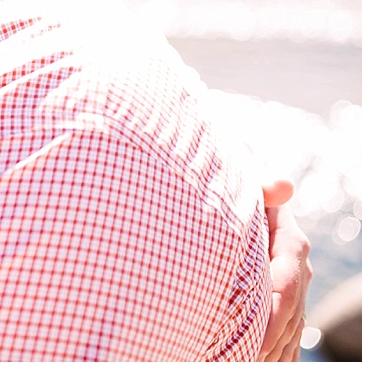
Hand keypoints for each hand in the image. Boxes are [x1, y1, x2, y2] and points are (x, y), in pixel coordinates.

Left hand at [258, 180, 311, 360]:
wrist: (244, 207)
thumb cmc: (242, 198)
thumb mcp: (250, 192)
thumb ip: (263, 191)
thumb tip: (283, 185)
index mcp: (291, 246)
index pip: (286, 289)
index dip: (273, 317)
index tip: (255, 341)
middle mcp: (297, 271)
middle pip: (289, 318)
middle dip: (268, 344)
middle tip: (244, 360)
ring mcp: (293, 289)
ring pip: (289, 332)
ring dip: (271, 353)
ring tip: (244, 364)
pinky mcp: (284, 304)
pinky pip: (286, 337)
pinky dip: (275, 354)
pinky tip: (260, 363)